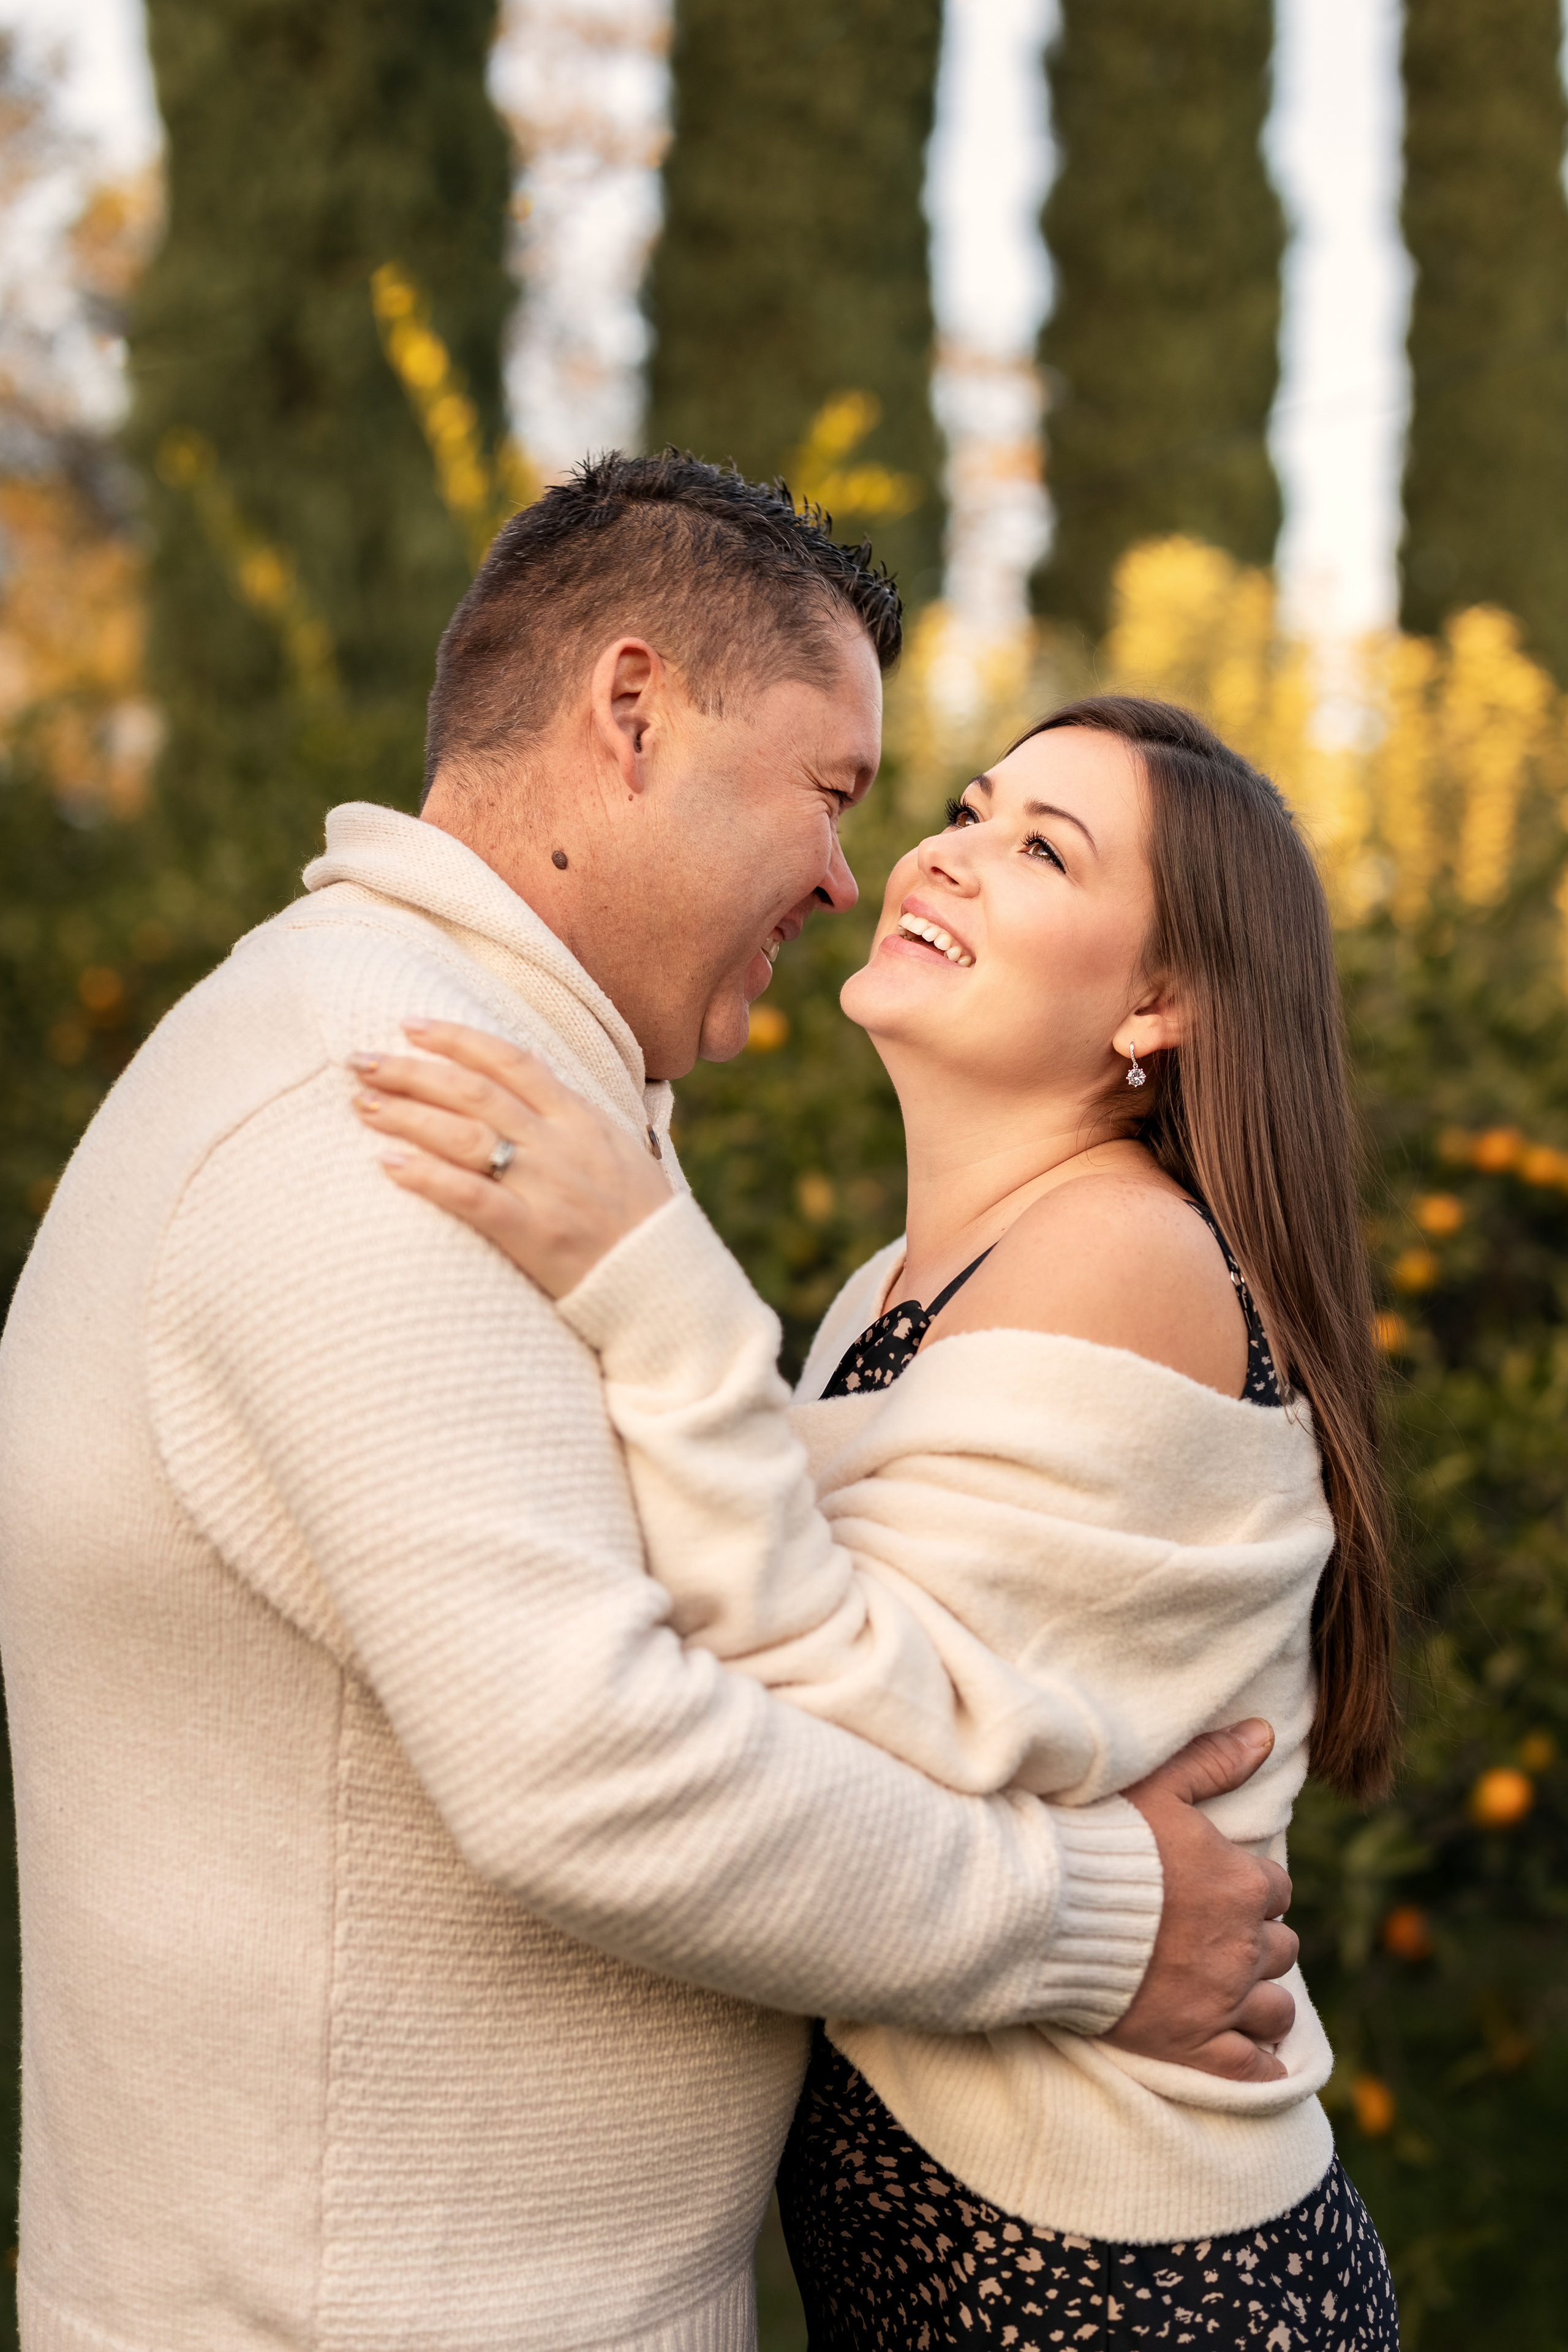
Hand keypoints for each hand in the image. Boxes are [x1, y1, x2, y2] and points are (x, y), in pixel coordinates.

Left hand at [350, 1019, 671, 1297]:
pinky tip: (388, 1165)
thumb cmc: (639, 1219)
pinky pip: (471, 1197)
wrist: (666, 1283)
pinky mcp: (534, 1234)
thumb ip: (574, 1118)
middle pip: (474, 1091)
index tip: (410, 1025)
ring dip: (407, 1116)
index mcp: (581, 1117)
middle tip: (360, 1061)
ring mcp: (547, 1187)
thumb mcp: (618, 1150)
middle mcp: (560, 1143)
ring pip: (464, 1136)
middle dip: (411, 1071)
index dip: (457, 1038)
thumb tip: (532, 1088)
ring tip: (363, 1105)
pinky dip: (427, 1177)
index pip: (511, 1060)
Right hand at [1103, 1719, 1298, 2083]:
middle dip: (1256, 1942)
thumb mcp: (1160, 1786)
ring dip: (1263, 2000)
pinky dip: (1261, 2065)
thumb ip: (1216, 1760)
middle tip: (1221, 1938)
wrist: (1049, 1908)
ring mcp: (1221, 2000)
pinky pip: (1251, 2068)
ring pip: (1276, 2009)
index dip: (1250, 1890)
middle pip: (1281, 1949)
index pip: (1274, 1890)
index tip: (1221, 1889)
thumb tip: (1265, 1732)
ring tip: (1236, 1993)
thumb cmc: (1101, 1839)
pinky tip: (1260, 2059)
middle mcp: (1244, 1945)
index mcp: (1243, 1883)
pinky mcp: (1193, 2044)